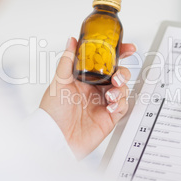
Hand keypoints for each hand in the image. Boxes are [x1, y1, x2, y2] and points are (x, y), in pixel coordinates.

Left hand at [40, 38, 135, 158]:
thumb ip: (68, 61)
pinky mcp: (109, 117)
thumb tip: (71, 41)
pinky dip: (120, 104)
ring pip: (122, 89)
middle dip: (123, 73)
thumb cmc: (52, 113)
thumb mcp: (59, 82)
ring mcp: (103, 103)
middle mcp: (95, 89)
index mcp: (84, 79)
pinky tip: (111, 106)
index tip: (127, 49)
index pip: (105, 63)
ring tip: (110, 96)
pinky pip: (122, 107)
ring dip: (120, 90)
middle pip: (118, 74)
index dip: (118, 54)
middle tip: (117, 77)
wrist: (56, 139)